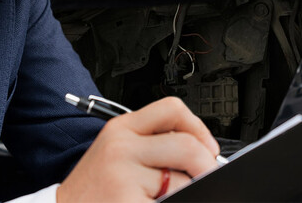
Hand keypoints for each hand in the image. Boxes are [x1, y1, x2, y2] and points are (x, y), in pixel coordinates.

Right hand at [57, 96, 219, 201]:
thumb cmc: (93, 188)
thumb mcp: (117, 154)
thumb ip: (153, 146)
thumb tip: (204, 155)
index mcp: (121, 129)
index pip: (171, 109)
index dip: (199, 127)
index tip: (207, 147)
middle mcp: (120, 147)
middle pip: (186, 146)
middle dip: (206, 166)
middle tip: (207, 178)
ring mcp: (122, 176)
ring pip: (181, 182)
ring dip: (186, 193)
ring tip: (166, 197)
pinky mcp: (125, 201)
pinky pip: (168, 202)